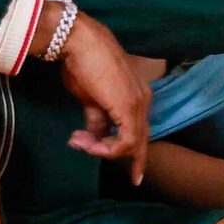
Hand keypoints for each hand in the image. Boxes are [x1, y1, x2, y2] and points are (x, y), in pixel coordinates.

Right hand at [56, 14, 150, 183]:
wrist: (80, 42)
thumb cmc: (83, 64)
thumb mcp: (90, 97)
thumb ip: (96, 118)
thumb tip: (92, 136)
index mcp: (137, 96)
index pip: (140, 130)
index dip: (137, 153)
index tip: (132, 171)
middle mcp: (143, 101)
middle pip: (141, 141)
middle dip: (132, 161)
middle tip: (132, 180)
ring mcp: (138, 104)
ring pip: (132, 144)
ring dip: (104, 151)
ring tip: (79, 143)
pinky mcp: (129, 108)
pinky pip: (125, 141)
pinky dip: (106, 149)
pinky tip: (87, 144)